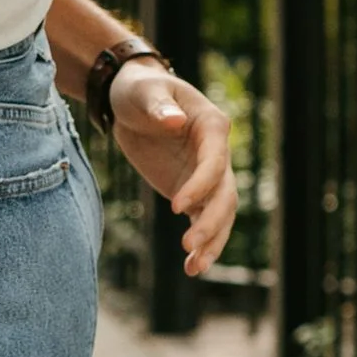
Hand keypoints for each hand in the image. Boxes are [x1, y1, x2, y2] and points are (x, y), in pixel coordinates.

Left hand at [110, 62, 237, 276]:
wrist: (131, 100)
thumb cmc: (140, 89)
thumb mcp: (145, 91)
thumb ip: (160, 106)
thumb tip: (174, 120)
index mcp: (212, 126)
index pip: (215, 162)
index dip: (200, 185)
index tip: (176, 207)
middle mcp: (217, 153)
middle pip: (225, 194)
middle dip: (211, 222)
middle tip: (188, 245)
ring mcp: (206, 175)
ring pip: (220, 214)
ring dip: (212, 241)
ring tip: (195, 268)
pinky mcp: (192, 192)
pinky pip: (202, 220)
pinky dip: (201, 244)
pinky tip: (191, 267)